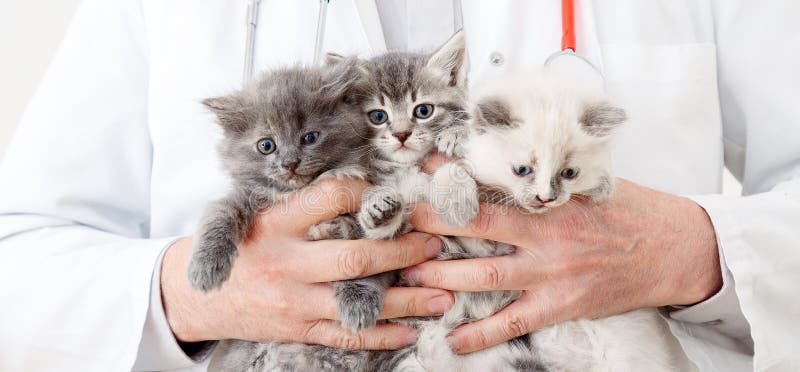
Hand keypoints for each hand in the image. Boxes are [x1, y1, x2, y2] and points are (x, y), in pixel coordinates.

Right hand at [161, 178, 453, 349]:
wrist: (193, 296)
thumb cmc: (236, 245)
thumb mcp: (254, 211)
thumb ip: (303, 202)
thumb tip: (364, 189)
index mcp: (276, 224)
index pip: (329, 198)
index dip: (367, 193)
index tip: (395, 194)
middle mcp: (286, 263)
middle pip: (353, 258)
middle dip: (401, 253)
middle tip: (433, 245)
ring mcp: (293, 302)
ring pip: (358, 303)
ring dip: (406, 301)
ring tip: (443, 296)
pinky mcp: (297, 330)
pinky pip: (345, 336)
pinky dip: (380, 335)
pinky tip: (410, 330)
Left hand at [405, 170, 721, 353]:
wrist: (676, 249)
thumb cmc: (630, 211)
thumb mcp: (589, 183)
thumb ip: (547, 181)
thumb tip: (506, 165)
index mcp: (551, 202)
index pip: (491, 186)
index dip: (453, 179)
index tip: (422, 170)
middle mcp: (545, 236)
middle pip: (476, 229)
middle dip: (432, 226)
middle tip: (395, 225)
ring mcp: (551, 274)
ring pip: (485, 276)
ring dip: (443, 276)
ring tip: (407, 276)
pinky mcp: (561, 305)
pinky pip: (514, 322)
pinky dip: (482, 333)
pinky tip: (452, 340)